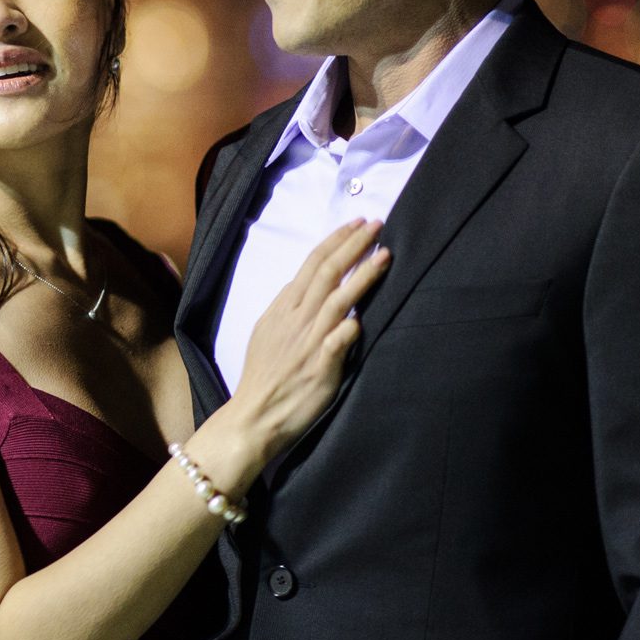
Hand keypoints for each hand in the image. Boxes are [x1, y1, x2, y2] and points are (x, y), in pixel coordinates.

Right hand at [233, 218, 387, 462]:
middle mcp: (297, 320)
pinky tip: (361, 318)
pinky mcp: (319, 369)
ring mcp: (309, 343)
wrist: (254, 415)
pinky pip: (335, 344)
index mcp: (284, 308)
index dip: (336, 242)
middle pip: (327, 273)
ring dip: (362, 276)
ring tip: (384, 255)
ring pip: (337, 301)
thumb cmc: (263, 376)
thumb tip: (306, 286)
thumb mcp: (266, 332)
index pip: (312, 264)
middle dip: (353, 246)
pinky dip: (347, 329)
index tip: (356, 224)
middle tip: (376, 224)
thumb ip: (287, 308)